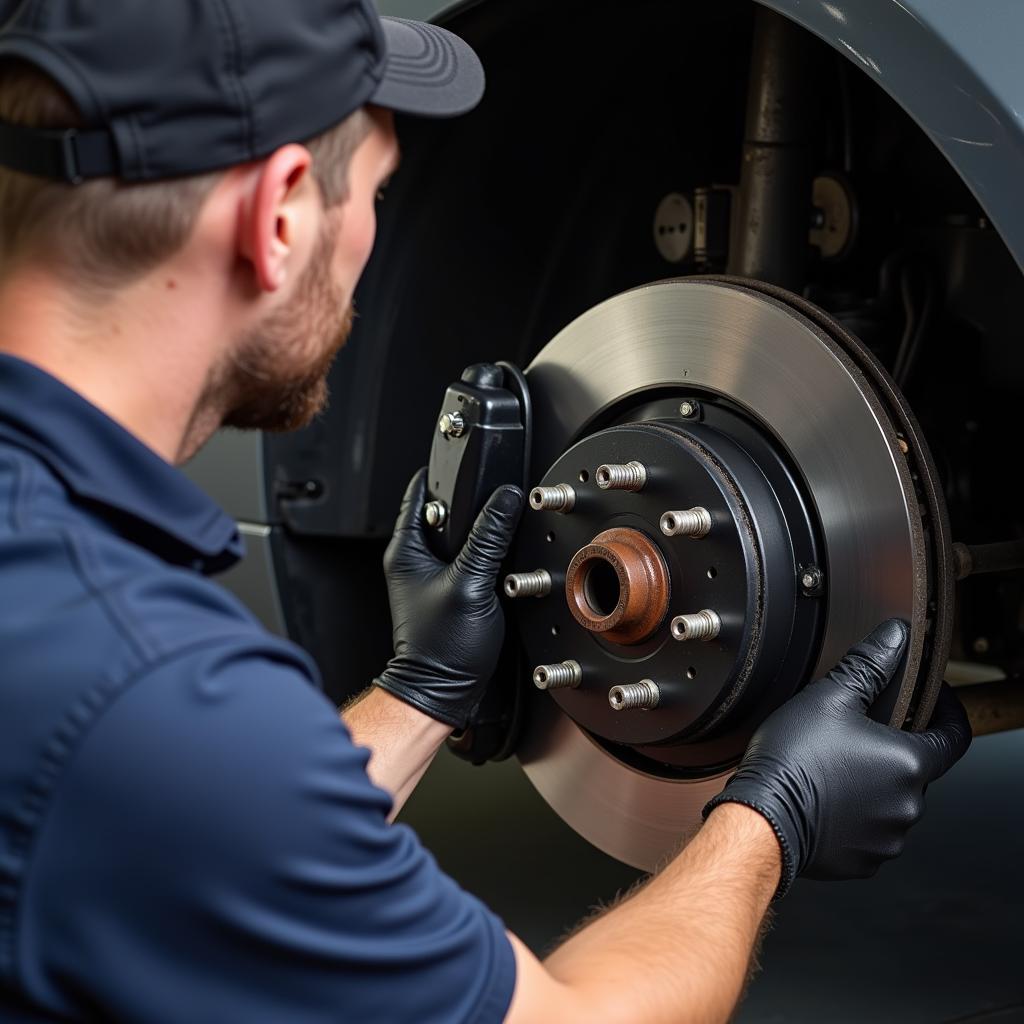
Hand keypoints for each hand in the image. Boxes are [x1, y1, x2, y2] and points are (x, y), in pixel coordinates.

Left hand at [373, 468, 523, 729]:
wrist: (442, 690)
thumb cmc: (442, 649)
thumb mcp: (472, 582)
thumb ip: (488, 537)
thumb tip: (504, 498)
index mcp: (405, 550)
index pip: (421, 491)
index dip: (445, 472)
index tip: (469, 459)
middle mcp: (413, 560)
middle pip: (444, 511)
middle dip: (470, 503)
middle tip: (494, 501)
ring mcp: (428, 576)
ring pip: (457, 536)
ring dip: (479, 532)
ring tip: (499, 534)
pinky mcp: (446, 591)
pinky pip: (466, 559)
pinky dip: (483, 555)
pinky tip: (499, 563)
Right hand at [704, 619, 970, 895]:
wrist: (762, 819)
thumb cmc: (793, 761)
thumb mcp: (829, 698)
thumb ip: (868, 664)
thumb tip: (894, 637)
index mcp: (909, 763)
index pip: (955, 736)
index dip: (948, 712)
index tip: (935, 702)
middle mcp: (908, 805)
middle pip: (916, 767)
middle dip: (893, 748)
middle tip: (855, 733)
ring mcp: (887, 837)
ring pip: (893, 800)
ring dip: (875, 783)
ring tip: (834, 767)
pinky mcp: (864, 860)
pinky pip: (871, 830)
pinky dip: (856, 814)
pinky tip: (827, 797)